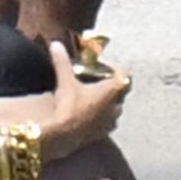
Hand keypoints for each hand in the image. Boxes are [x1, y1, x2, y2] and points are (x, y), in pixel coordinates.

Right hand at [41, 41, 131, 157]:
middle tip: (95, 80)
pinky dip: (102, 115)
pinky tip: (87, 113)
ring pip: (115, 106)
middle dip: (110, 84)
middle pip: (121, 90)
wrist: (63, 135)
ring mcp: (111, 121)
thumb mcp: (65, 81)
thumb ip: (63, 62)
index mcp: (113, 90)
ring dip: (107, 101)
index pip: (124, 73)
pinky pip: (108, 120)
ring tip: (91, 96)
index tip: (101, 66)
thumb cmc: (70, 105)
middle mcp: (117, 105)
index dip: (114, 68)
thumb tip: (56, 44)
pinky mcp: (103, 133)